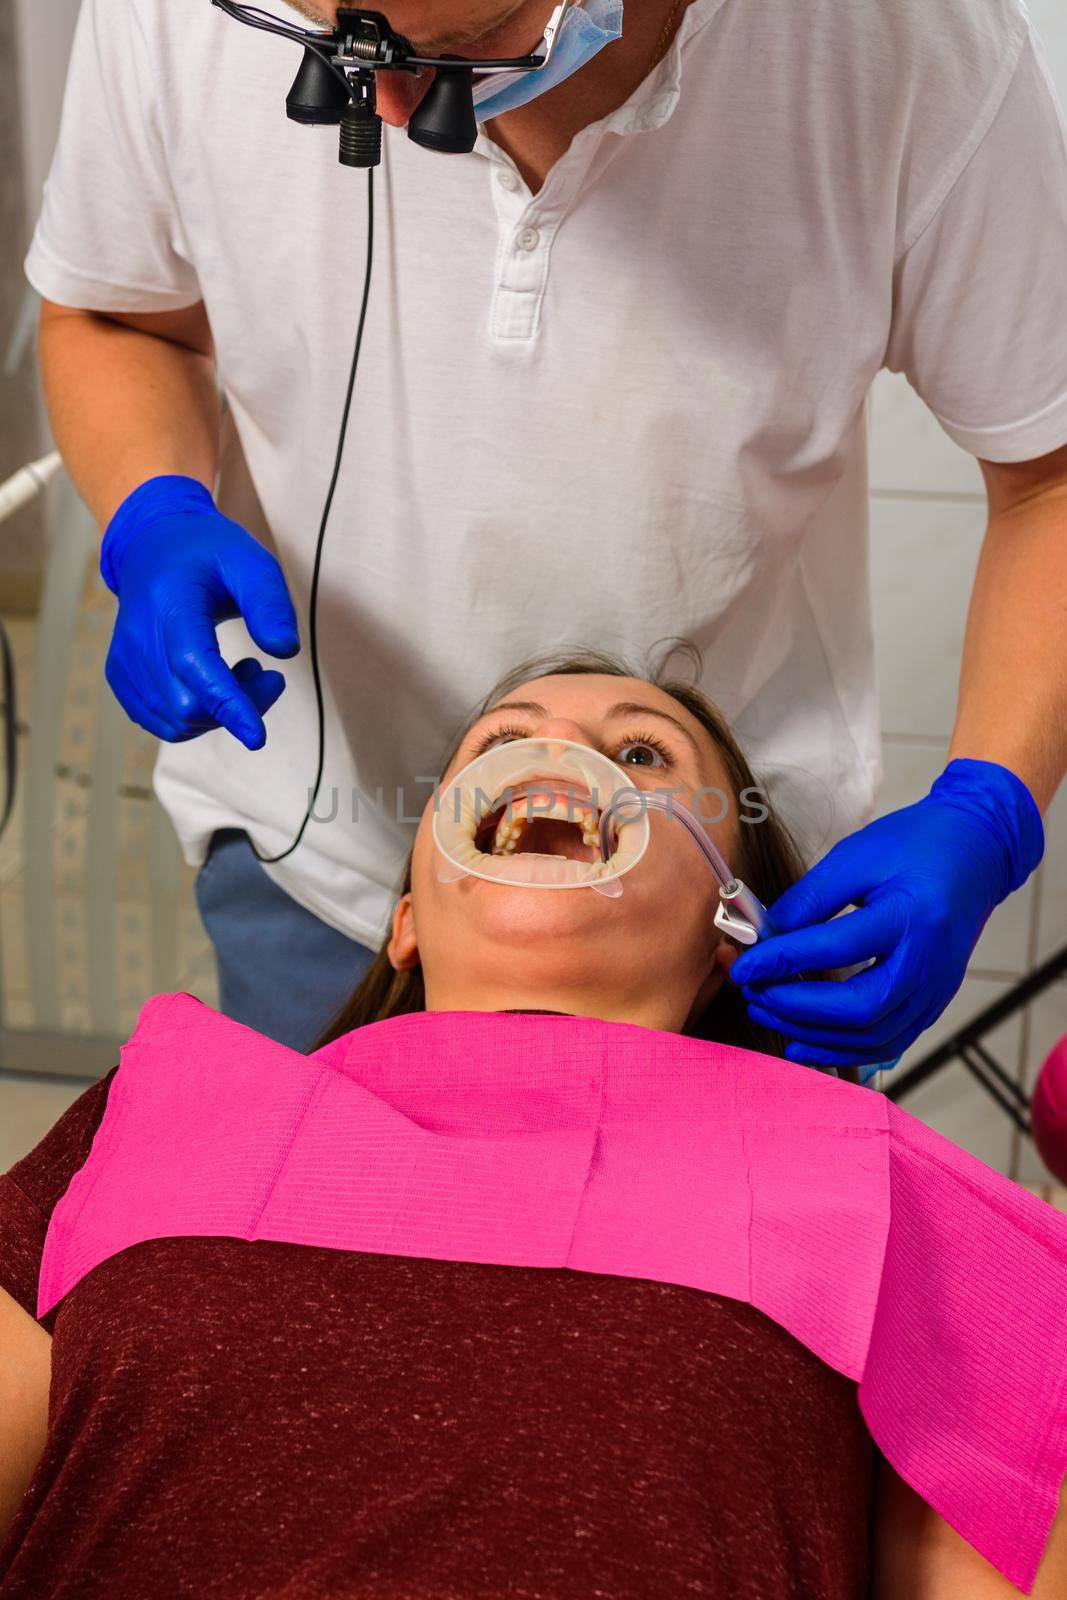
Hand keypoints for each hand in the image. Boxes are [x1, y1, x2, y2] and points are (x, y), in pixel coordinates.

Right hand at [101, 475, 299, 747]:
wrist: (155, 546)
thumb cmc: (210, 555)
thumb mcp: (252, 562)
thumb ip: (271, 604)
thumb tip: (285, 650)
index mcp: (169, 602)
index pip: (193, 665)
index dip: (227, 704)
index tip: (258, 737)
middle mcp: (137, 636)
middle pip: (187, 705)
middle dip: (238, 708)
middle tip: (268, 676)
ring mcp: (123, 660)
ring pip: (175, 722)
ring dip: (220, 714)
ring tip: (243, 672)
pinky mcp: (121, 678)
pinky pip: (162, 722)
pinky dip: (197, 718)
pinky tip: (214, 684)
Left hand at [728, 759, 1043, 1069]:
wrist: (976, 853)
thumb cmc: (916, 847)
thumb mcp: (859, 854)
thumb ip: (811, 896)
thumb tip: (766, 934)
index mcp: (912, 914)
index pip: (838, 947)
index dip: (783, 960)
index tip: (743, 966)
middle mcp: (929, 962)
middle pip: (859, 1007)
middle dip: (796, 1007)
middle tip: (754, 993)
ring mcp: (935, 990)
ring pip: (871, 1035)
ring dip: (811, 1033)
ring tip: (766, 1013)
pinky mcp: (932, 1004)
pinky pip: (886, 1042)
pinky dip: (840, 1049)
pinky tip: (801, 1042)